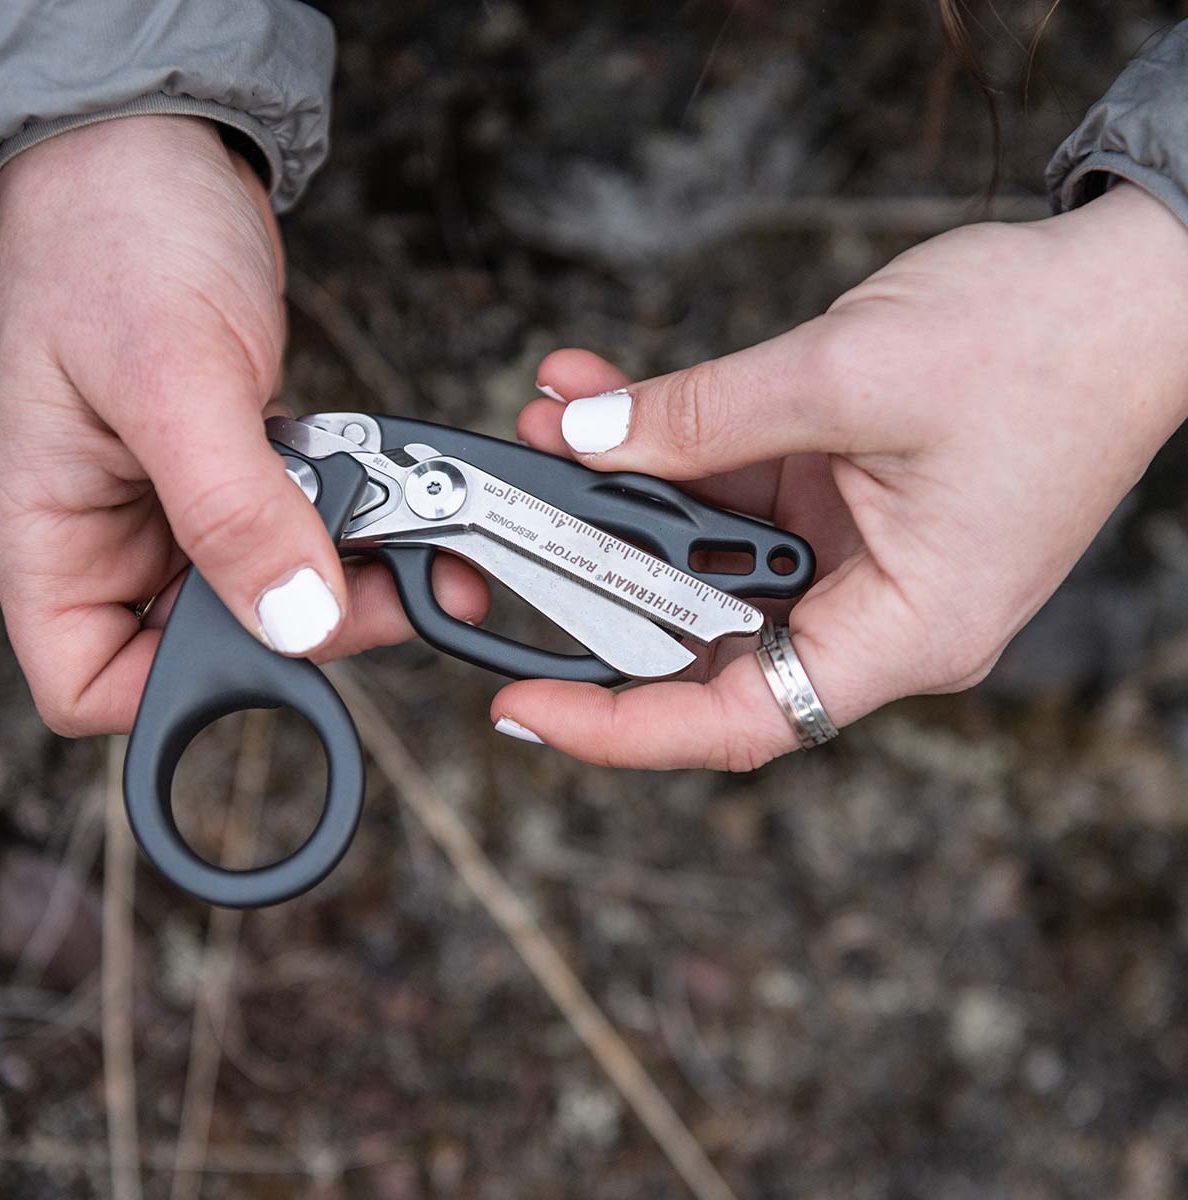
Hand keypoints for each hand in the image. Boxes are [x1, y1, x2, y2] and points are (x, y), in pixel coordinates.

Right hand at [0, 116, 485, 735]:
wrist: (158, 158)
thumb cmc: (118, 237)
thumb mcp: (172, 377)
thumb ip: (231, 507)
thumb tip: (292, 619)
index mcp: (53, 536)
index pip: (91, 683)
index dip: (182, 694)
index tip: (282, 645)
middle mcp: (114, 539)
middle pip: (211, 646)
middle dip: (306, 625)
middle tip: (385, 581)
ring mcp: (180, 511)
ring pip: (271, 593)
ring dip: (350, 577)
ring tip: (414, 536)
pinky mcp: (237, 478)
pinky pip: (301, 533)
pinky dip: (354, 527)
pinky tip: (395, 502)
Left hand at [497, 183, 1187, 768]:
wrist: (1130, 288)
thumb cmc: (1049, 346)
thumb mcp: (848, 376)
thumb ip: (705, 416)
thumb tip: (592, 440)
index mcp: (906, 631)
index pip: (740, 723)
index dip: (621, 730)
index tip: (529, 708)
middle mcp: (877, 613)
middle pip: (707, 637)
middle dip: (602, 569)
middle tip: (520, 518)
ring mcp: (857, 558)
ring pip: (711, 556)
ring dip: (629, 490)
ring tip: (560, 420)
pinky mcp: (844, 504)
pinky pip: (737, 495)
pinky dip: (676, 449)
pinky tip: (611, 397)